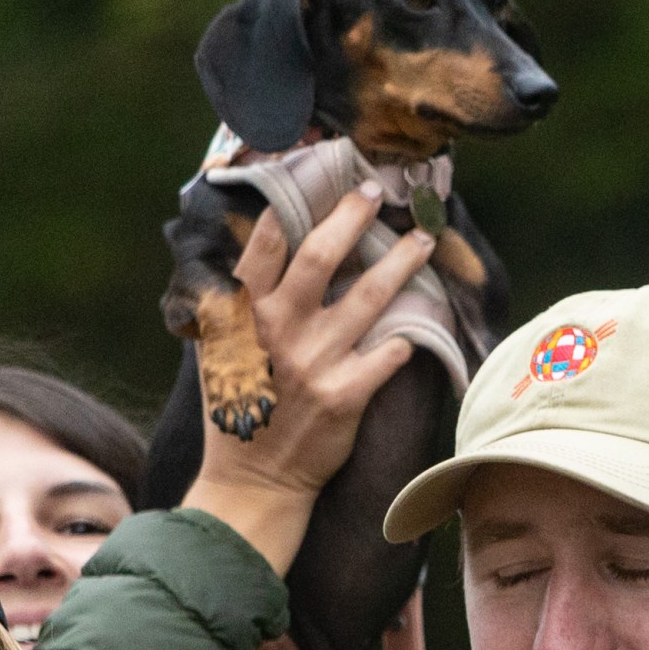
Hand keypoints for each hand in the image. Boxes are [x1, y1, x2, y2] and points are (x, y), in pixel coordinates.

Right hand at [179, 191, 435, 577]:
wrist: (254, 479)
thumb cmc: (241, 408)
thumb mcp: (222, 349)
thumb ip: (238, 302)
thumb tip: (258, 251)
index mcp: (243, 312)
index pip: (267, 242)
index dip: (294, 201)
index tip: (320, 170)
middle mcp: (277, 329)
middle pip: (321, 255)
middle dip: (353, 217)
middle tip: (378, 193)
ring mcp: (313, 361)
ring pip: (369, 298)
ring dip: (402, 264)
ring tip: (425, 242)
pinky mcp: (345, 395)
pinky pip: (388, 355)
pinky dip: (407, 339)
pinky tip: (419, 328)